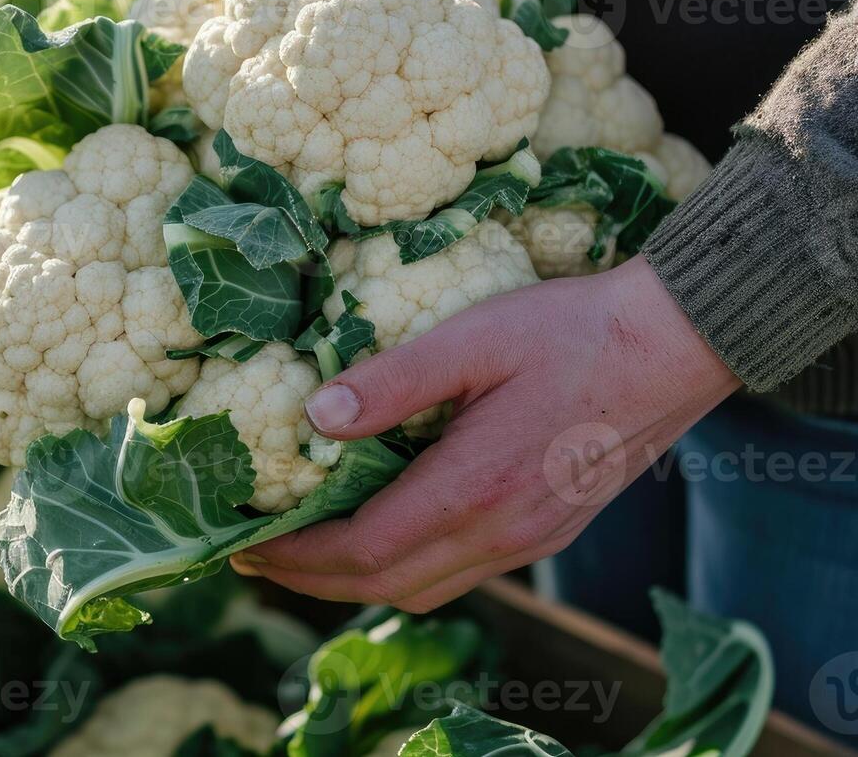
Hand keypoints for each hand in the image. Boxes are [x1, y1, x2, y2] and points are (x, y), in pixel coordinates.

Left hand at [232, 255, 739, 610]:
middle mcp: (503, 532)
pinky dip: (406, 568)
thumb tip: (315, 417)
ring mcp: (531, 539)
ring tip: (305, 555)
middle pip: (387, 585)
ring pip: (425, 587)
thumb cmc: (571, 331)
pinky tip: (384, 536)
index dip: (296, 558)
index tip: (244, 545)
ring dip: (357, 582)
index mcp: (476, 488)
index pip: (363, 552)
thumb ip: (392, 380)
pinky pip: (462, 572)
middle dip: (311, 581)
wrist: (675, 345)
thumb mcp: (473, 339)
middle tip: (253, 560)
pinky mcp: (549, 531)